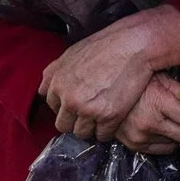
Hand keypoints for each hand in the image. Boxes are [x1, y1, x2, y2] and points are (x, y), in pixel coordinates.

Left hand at [39, 7, 179, 139]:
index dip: (66, 106)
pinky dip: (107, 131)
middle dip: (75, 120)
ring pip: (81, 133)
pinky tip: (113, 121)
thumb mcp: (71, 53)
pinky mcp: (108, 116)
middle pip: (63, 125)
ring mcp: (87, 109)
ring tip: (101, 119)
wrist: (134, 45)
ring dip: (91, 128)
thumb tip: (45, 87)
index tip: (77, 105)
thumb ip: (54, 72)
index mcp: (57, 83)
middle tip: (89, 114)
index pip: (52, 106)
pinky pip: (102, 135)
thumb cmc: (106, 45)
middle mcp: (68, 98)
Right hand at [116, 75, 179, 154]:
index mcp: (158, 102)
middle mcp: (150, 123)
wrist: (103, 92)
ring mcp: (141, 136)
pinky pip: (163, 149)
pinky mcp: (134, 145)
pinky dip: (174, 143)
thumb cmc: (136, 81)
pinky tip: (177, 133)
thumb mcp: (161, 77)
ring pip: (178, 144)